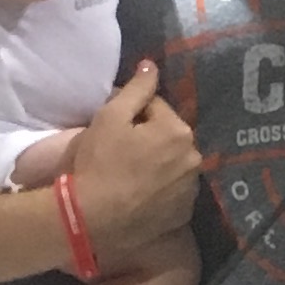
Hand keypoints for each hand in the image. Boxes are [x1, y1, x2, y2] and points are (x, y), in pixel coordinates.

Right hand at [67, 62, 198, 261]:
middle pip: (168, 137)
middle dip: (149, 138)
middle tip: (119, 151)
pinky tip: (138, 194)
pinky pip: (172, 193)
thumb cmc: (98, 163)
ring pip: (172, 165)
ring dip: (157, 164)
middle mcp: (193, 159)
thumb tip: (151, 65)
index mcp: (178, 131)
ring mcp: (190, 190)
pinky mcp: (182, 215)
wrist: (91, 219)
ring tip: (128, 174)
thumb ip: (136, 88)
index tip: (113, 127)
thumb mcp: (110, 117)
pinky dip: (160, 190)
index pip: (156, 108)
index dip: (132, 114)